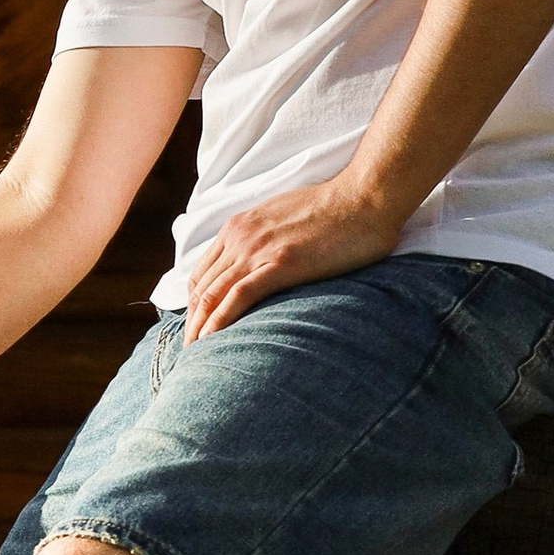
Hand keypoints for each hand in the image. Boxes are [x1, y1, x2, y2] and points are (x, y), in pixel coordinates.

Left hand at [182, 173, 398, 339]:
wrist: (364, 197)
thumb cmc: (336, 209)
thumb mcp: (286, 218)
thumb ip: (266, 238)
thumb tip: (265, 261)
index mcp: (240, 226)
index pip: (204, 271)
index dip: (194, 303)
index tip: (196, 326)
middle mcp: (241, 237)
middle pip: (202, 287)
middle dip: (192, 322)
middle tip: (189, 352)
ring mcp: (259, 250)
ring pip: (214, 294)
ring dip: (200, 328)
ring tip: (194, 357)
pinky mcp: (281, 264)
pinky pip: (239, 296)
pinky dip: (220, 321)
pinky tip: (212, 341)